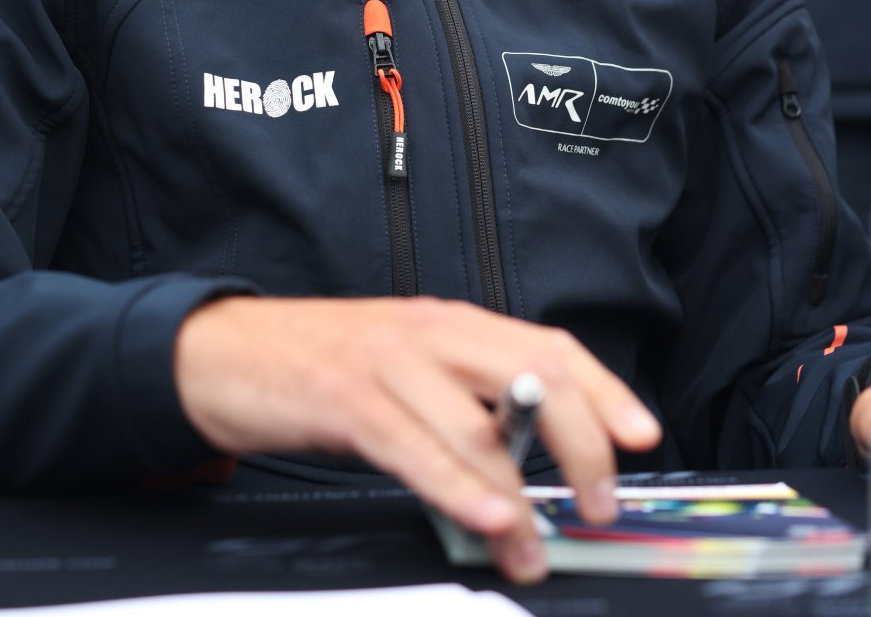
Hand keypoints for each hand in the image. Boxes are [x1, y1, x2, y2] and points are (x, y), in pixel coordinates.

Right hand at [174, 295, 660, 583]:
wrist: (227, 352)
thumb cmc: (322, 369)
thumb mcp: (406, 375)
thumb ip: (464, 410)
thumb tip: (528, 478)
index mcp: (451, 323)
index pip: (549, 344)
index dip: (604, 389)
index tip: (643, 434)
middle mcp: (431, 332)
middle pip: (534, 376)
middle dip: (582, 444)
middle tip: (601, 503)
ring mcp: (389, 361)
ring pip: (479, 424)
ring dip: (521, 497)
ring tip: (537, 548)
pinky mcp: (346, 398)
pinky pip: (416, 445)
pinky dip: (460, 485)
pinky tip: (489, 516)